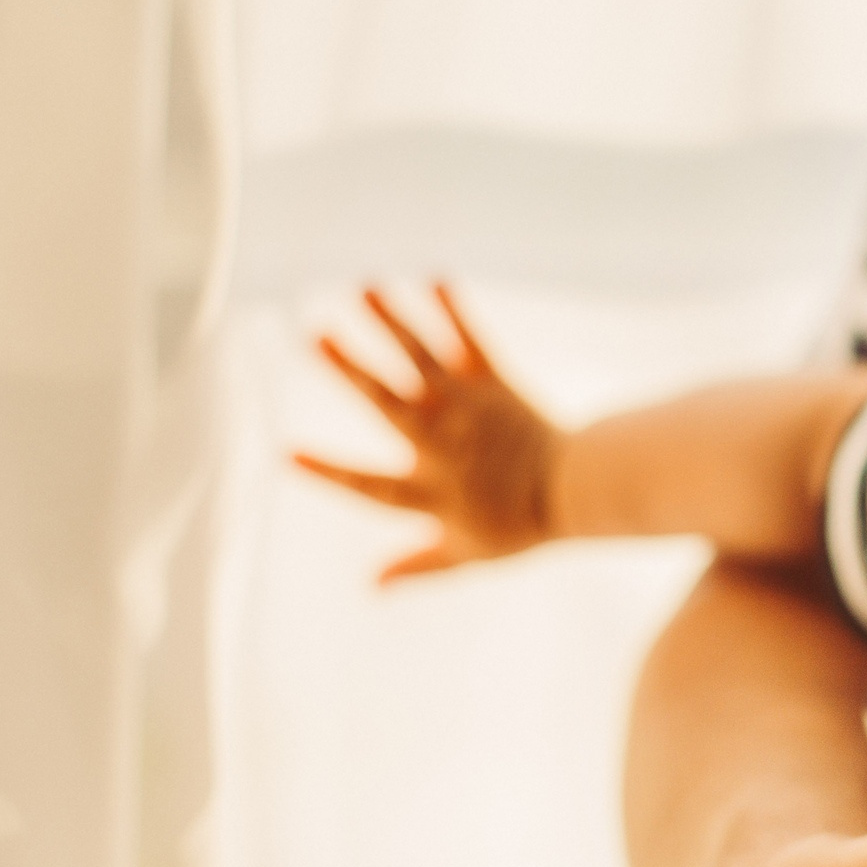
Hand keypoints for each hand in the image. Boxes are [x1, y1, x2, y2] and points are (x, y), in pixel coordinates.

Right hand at [293, 284, 560, 579]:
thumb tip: (371, 585)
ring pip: (427, 361)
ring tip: (366, 286)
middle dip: (353, 369)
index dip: (330, 471)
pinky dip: (456, 313)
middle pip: (392, 405)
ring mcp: (472, 410)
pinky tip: (435, 280)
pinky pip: (474, 344)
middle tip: (315, 333)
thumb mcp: (466, 554)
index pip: (372, 485)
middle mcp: (446, 445)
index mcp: (432, 491)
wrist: (580, 490)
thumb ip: (419, 565)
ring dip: (395, 322)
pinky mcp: (499, 385)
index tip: (285, 452)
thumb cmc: (517, 525)